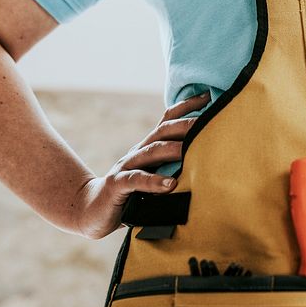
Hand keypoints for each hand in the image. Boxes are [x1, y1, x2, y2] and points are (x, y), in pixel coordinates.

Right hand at [73, 92, 209, 238]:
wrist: (95, 210)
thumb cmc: (134, 192)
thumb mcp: (155, 173)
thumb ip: (175, 164)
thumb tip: (210, 155)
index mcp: (149, 146)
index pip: (168, 119)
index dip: (187, 106)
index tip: (210, 96)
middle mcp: (139, 151)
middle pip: (163, 131)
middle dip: (187, 124)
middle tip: (211, 122)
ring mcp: (127, 166)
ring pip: (152, 152)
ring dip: (173, 149)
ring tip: (192, 151)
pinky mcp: (117, 185)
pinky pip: (136, 180)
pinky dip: (154, 182)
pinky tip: (170, 184)